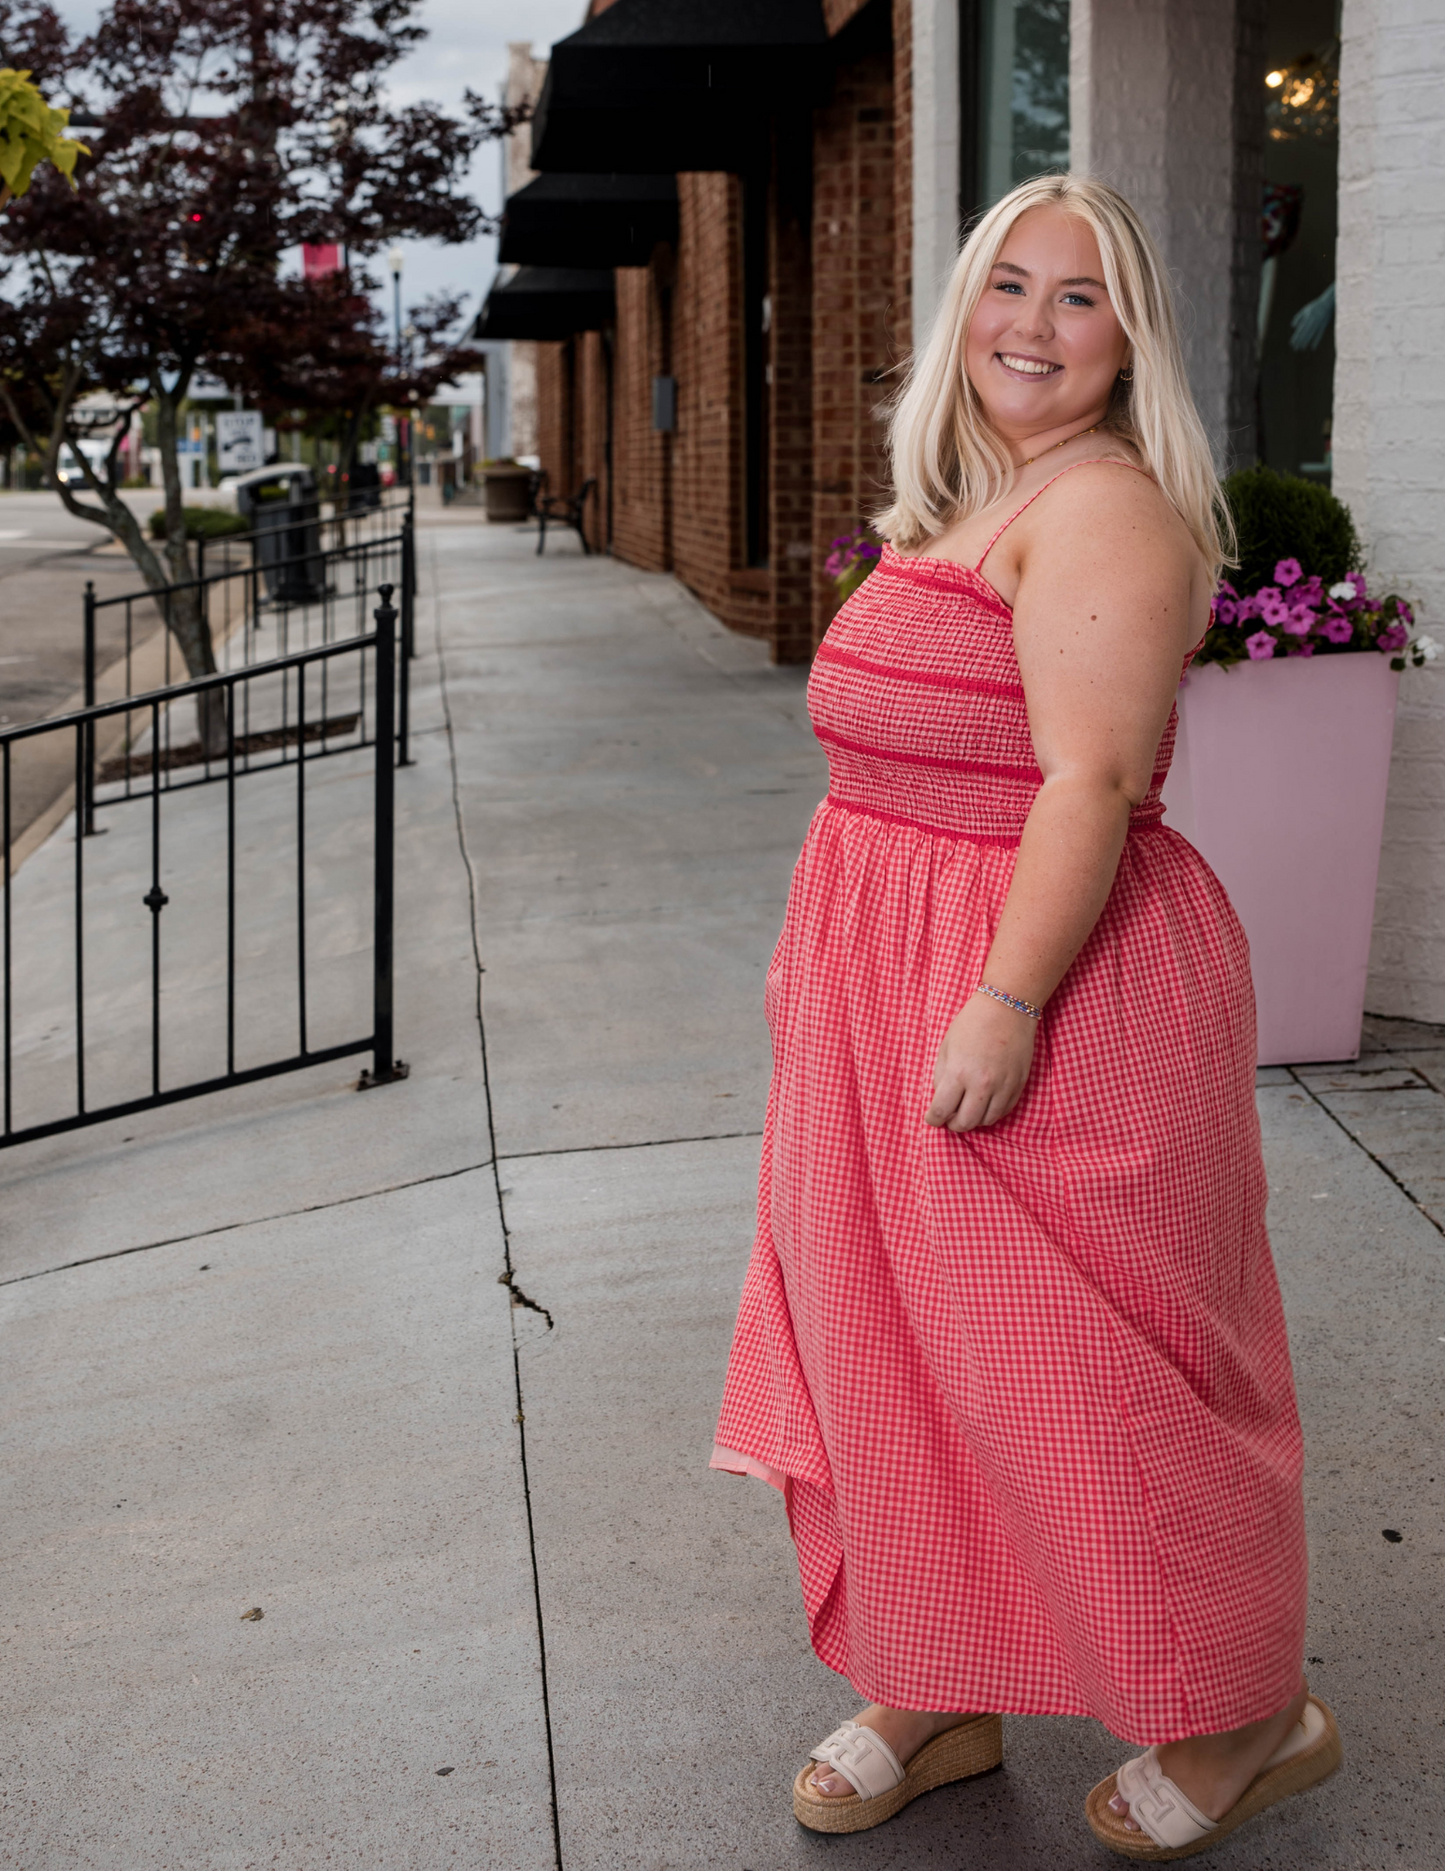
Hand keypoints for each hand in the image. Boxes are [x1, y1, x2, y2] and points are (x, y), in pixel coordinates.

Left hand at [925, 992, 1037, 1131]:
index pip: (941, 1111)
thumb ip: (941, 1076)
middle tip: (950, 1118)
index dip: (933, 1119)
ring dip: (974, 1120)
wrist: (1007, 1008)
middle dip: (953, 1124)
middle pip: (965, 1123)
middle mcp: (982, 1084)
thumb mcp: (946, 1047)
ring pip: (986, 1121)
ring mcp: (1003, 1086)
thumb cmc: (971, 1023)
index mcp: (959, 1073)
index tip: (932, 1118)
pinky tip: (984, 1103)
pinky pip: (1004, 1111)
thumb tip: (940, 1099)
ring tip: (967, 1110)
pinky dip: (992, 1113)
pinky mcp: (1019, 1085)